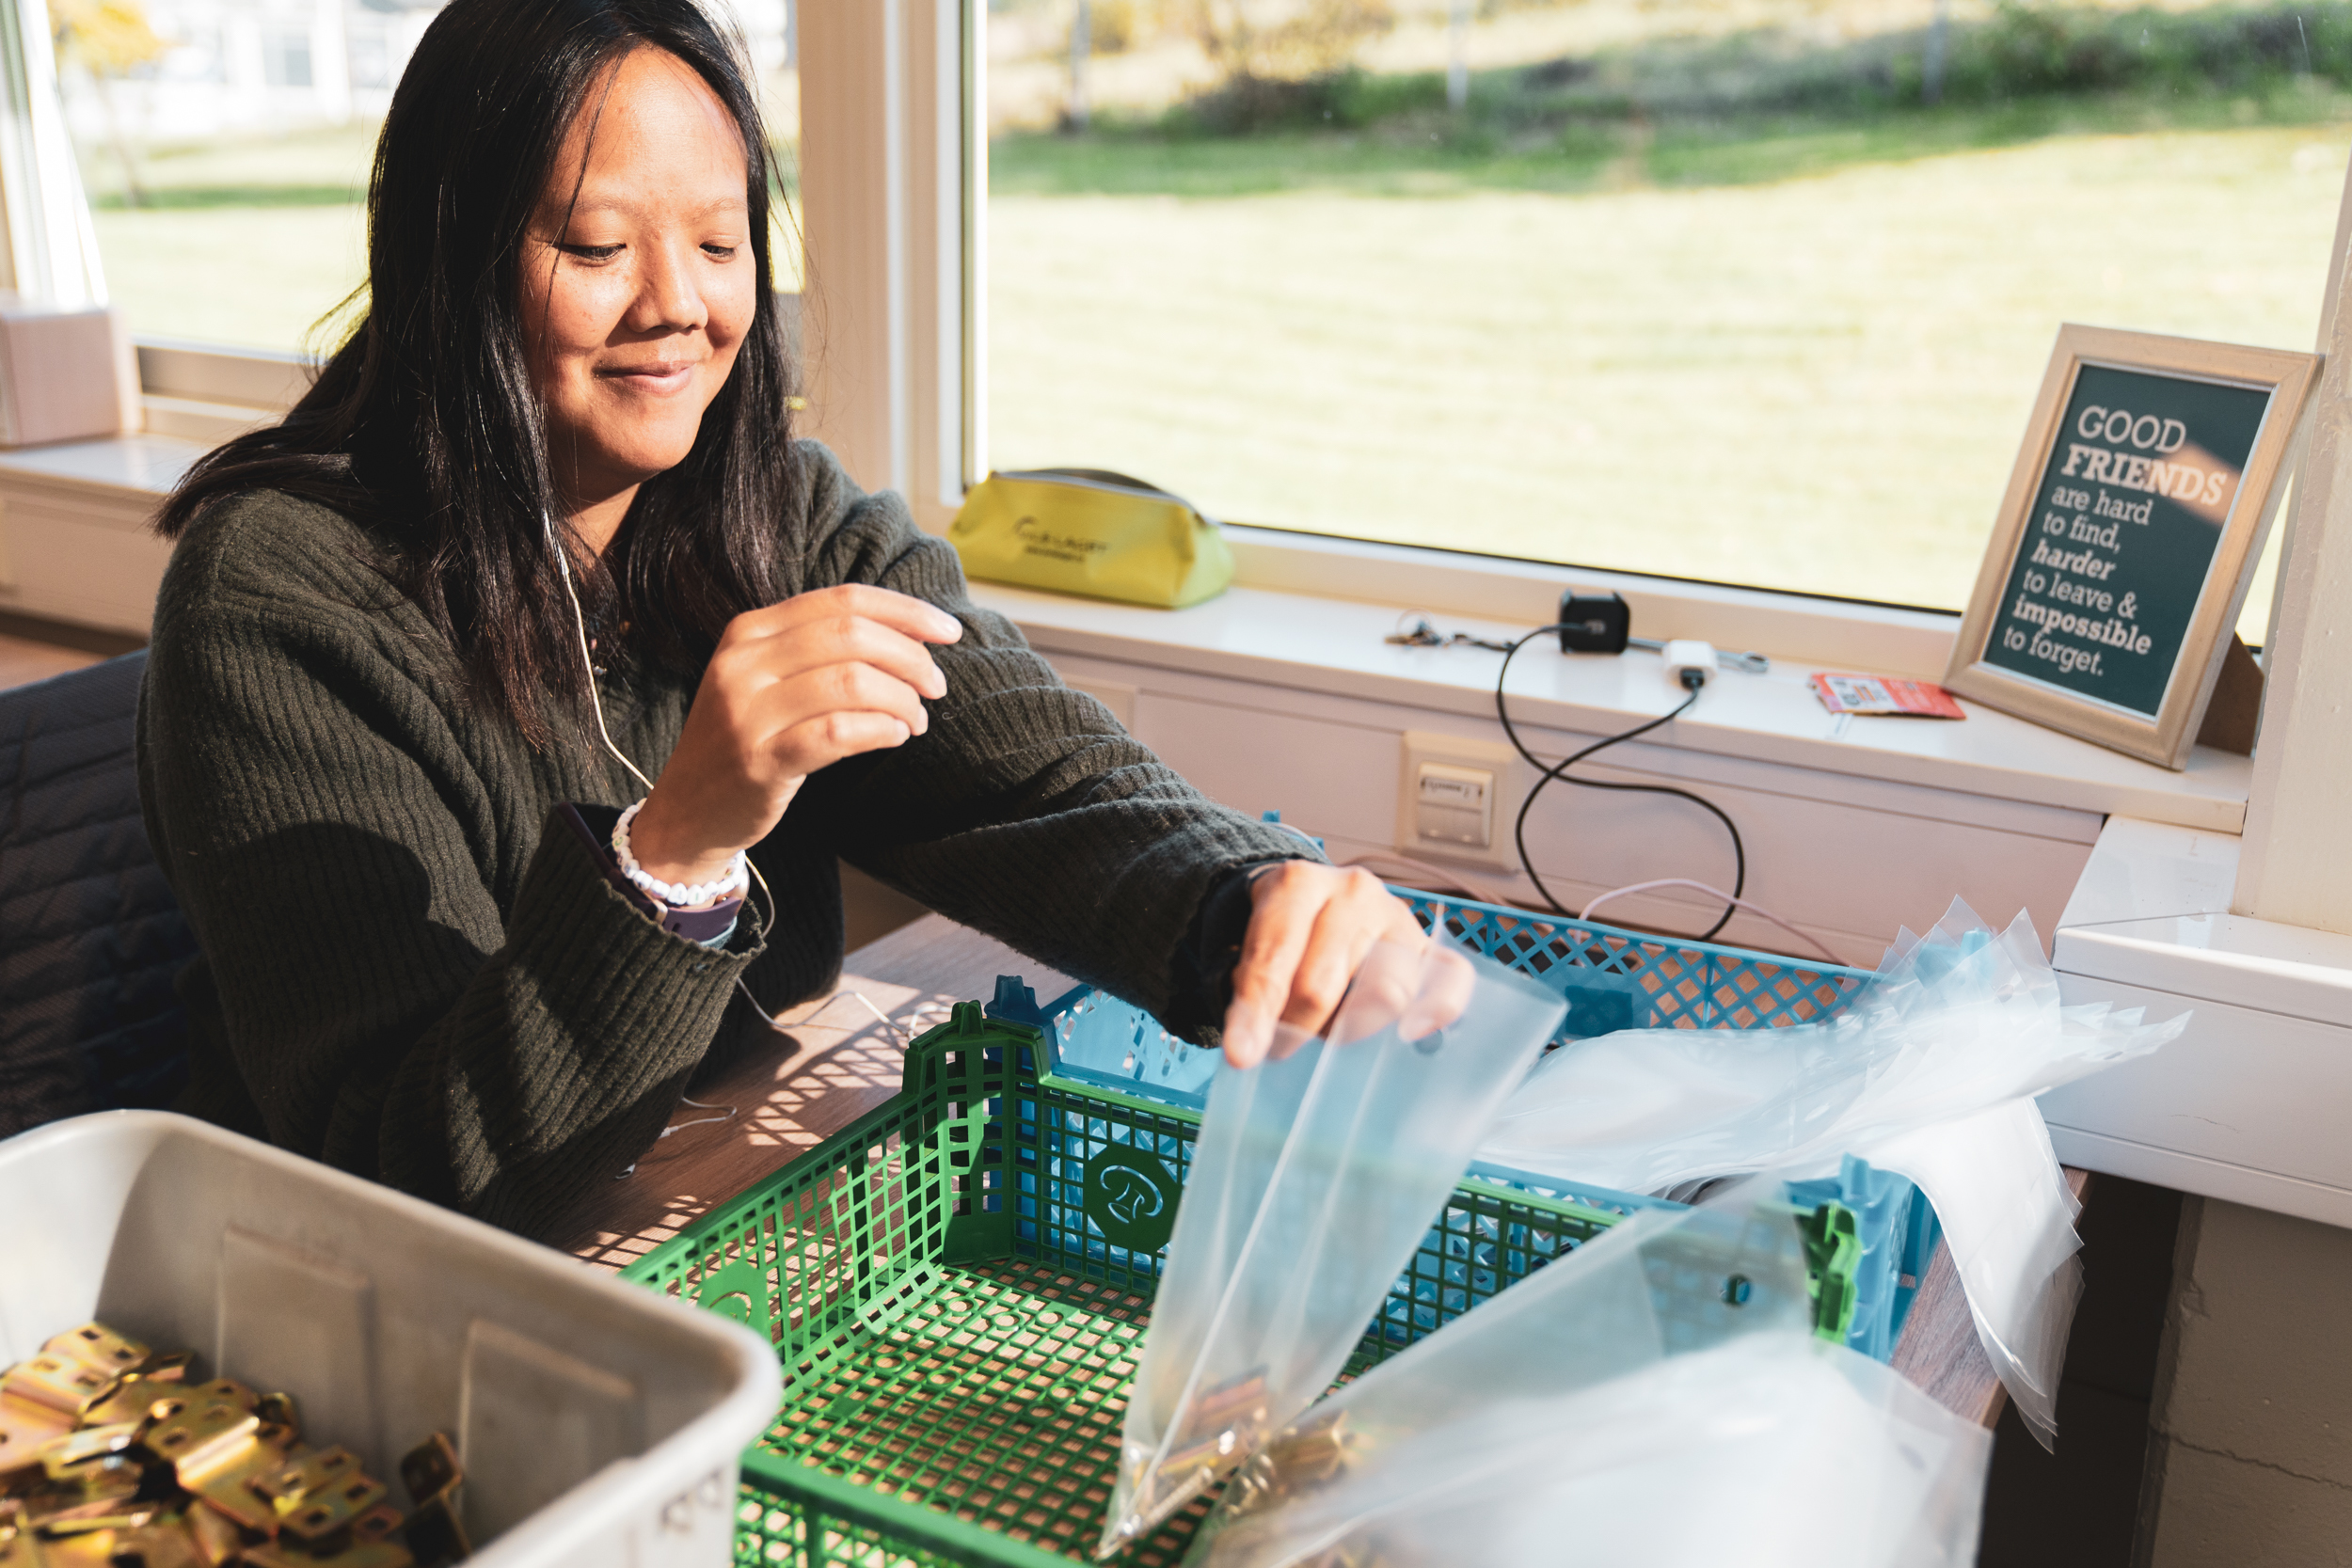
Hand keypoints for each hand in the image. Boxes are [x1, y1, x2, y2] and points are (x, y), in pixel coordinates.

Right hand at [628, 585, 961, 885]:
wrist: (687, 810)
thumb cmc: (747, 740)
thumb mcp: (768, 679)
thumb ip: (823, 651)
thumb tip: (912, 636)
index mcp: (750, 630)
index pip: (842, 600)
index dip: (905, 611)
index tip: (949, 632)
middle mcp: (744, 663)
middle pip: (852, 636)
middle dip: (911, 658)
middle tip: (936, 686)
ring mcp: (748, 713)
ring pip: (851, 682)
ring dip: (902, 700)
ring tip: (916, 720)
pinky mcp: (759, 762)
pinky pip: (838, 733)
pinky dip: (881, 730)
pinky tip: (896, 736)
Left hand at [1221, 863, 1475, 1068]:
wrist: (1313, 899)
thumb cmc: (1280, 934)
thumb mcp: (1248, 946)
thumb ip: (1249, 990)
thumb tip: (1247, 1052)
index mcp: (1296, 883)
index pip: (1273, 959)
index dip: (1255, 1013)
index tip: (1242, 1056)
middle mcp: (1351, 891)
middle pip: (1322, 985)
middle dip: (1296, 1027)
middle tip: (1280, 1044)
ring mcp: (1395, 915)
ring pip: (1384, 992)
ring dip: (1348, 1026)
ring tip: (1326, 1024)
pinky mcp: (1428, 944)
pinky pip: (1450, 978)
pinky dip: (1438, 1007)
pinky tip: (1411, 1032)